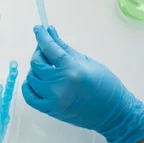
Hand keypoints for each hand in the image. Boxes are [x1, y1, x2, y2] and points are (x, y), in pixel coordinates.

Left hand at [22, 25, 143, 142]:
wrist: (114, 114)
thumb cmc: (106, 85)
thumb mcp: (87, 61)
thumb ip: (64, 47)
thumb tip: (50, 31)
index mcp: (72, 70)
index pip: (49, 48)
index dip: (41, 36)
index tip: (38, 28)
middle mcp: (60, 85)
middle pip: (37, 62)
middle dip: (38, 51)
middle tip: (45, 48)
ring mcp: (53, 100)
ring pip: (31, 77)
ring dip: (35, 69)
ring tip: (46, 66)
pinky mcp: (50, 110)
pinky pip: (29, 97)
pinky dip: (29, 86)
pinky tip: (35, 79)